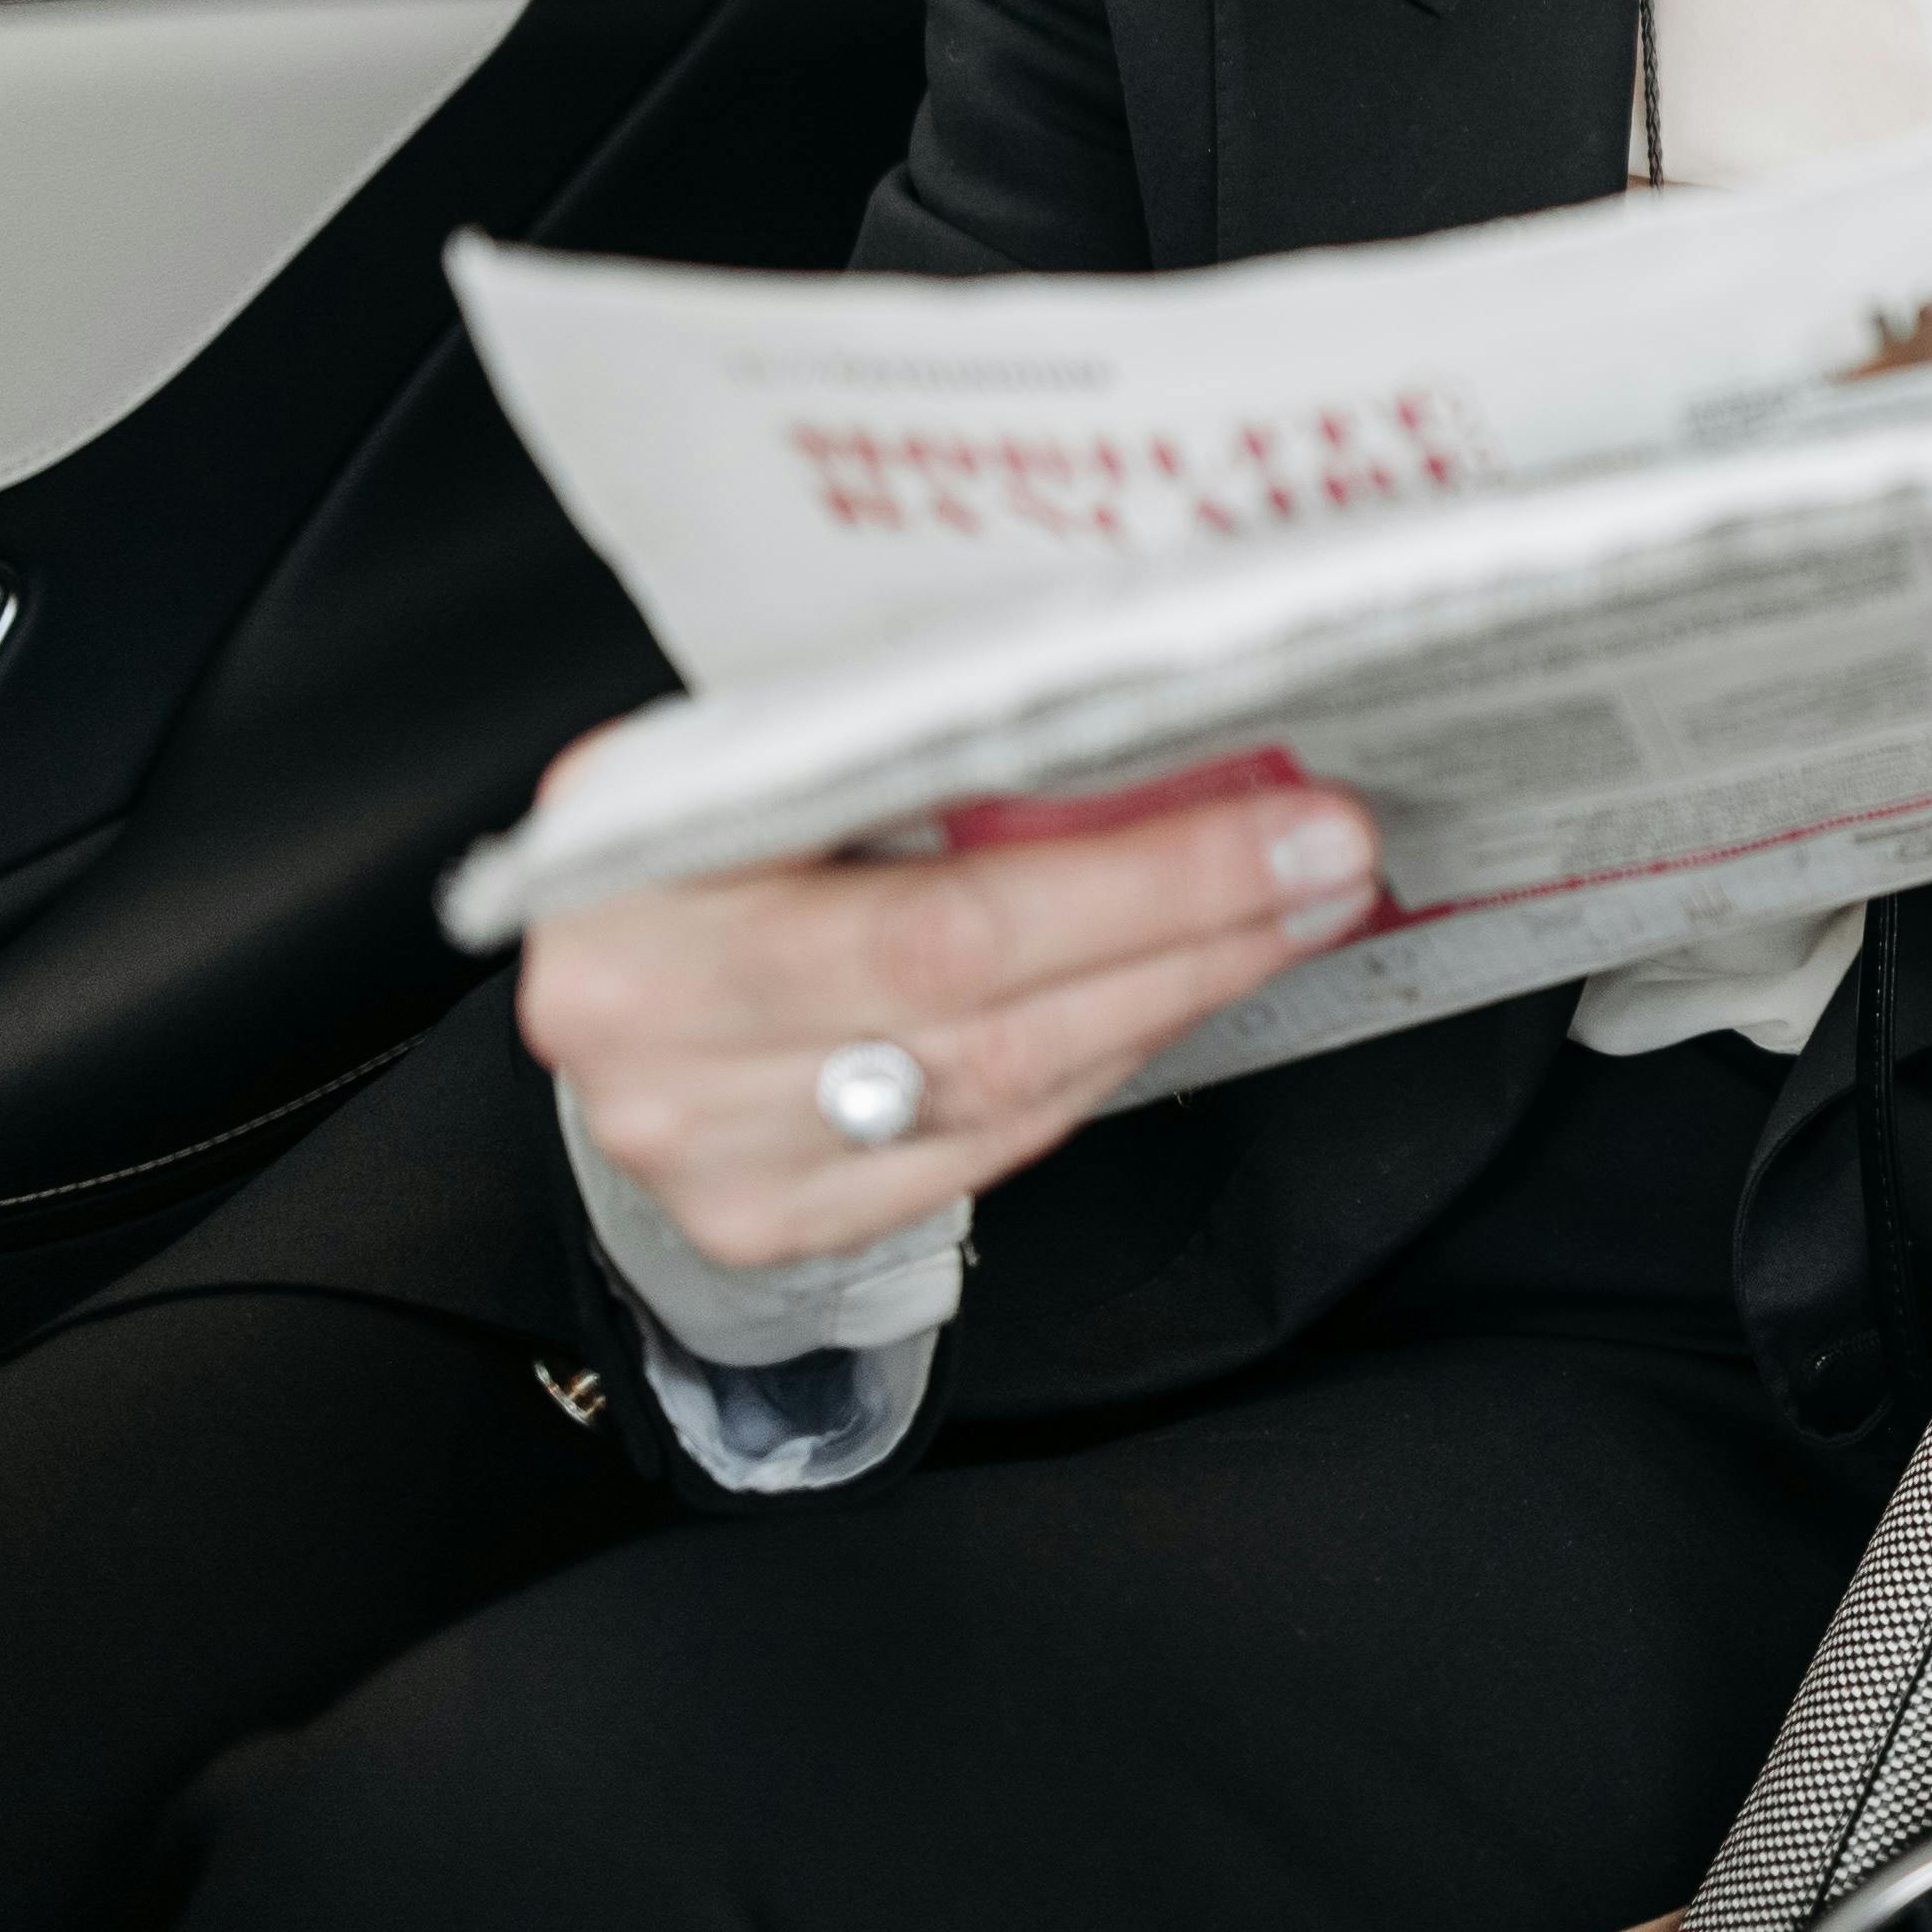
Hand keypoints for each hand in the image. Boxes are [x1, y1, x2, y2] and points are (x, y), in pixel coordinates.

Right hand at [518, 763, 1378, 1268]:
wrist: (601, 971)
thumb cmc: (702, 831)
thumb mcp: (764, 744)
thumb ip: (913, 739)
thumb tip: (1157, 712)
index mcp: (640, 863)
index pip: (940, 893)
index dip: (1142, 870)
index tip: (1295, 815)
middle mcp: (647, 1019)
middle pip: (980, 997)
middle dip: (1192, 927)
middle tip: (1330, 865)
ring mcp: (699, 1141)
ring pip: (998, 1083)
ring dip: (1170, 995)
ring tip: (1288, 916)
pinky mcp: (762, 1218)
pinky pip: (976, 1149)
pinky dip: (1096, 1067)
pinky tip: (1175, 995)